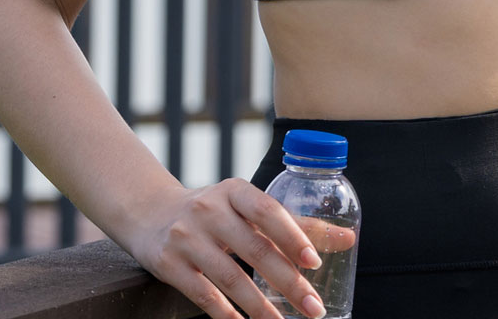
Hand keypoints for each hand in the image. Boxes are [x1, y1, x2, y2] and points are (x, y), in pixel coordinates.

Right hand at [118, 179, 336, 318]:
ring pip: (230, 278)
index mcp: (235, 191)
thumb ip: (295, 223)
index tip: (315, 263)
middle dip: (289, 283)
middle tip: (313, 308)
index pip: (269, 211)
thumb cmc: (215, 211)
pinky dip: (226, 313)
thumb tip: (348, 238)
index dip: (294, 236)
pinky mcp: (168, 263)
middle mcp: (209, 210)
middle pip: (255, 250)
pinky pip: (203, 294)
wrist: (149, 213)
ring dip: (260, 307)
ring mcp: (186, 238)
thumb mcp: (248, 206)